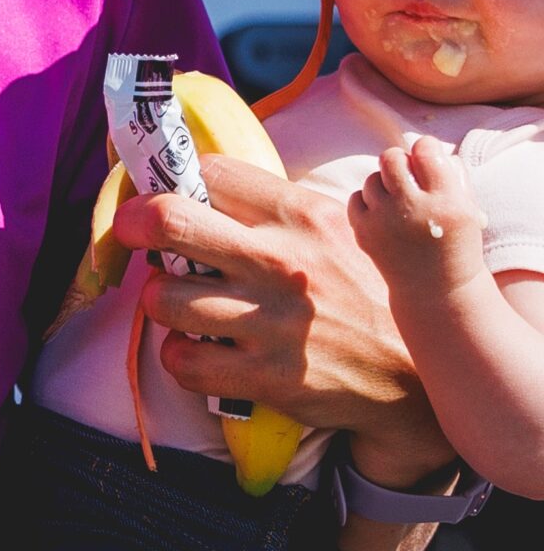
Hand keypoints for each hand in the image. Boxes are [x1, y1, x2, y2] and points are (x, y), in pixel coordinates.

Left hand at [113, 152, 452, 484]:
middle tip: (133, 233)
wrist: (418, 376)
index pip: (206, 173)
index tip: (155, 193)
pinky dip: (178, 355)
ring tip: (178, 300)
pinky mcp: (268, 377)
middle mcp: (281, 263)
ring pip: (162, 298)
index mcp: (298, 215)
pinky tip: (197, 347)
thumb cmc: (362, 289)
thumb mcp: (331, 227)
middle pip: (167, 221)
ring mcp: (273, 322)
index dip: (170, 179)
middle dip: (133, 223)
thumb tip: (196, 182)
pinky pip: (182, 361)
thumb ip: (270, 205)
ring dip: (159, 299)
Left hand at [349, 139, 488, 301]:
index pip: (426, 151)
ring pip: (372, 178)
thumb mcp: (467, 208)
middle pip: (391, 158)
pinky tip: (385, 214)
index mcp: (448, 202)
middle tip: (408, 177)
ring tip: (400, 202)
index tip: (427, 158)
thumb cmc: (455, 243)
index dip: (426, 149)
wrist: (437, 290)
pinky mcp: (364, 232)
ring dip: (385, 184)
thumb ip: (450, 173)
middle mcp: (415, 210)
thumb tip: (422, 145)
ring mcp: (385, 221)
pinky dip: (369, 201)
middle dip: (399, 162)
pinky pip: (356, 196)